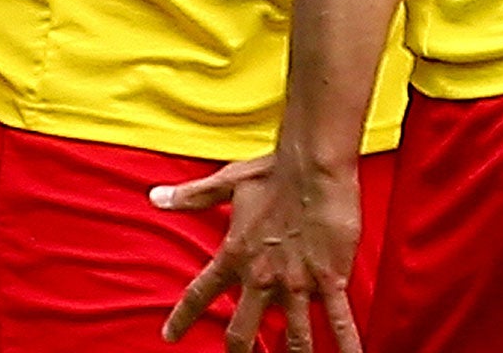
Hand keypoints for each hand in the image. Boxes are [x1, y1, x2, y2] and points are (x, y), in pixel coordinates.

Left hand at [157, 151, 363, 352]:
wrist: (313, 166)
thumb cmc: (273, 172)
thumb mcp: (227, 183)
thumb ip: (192, 196)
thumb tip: (155, 197)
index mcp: (235, 254)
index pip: (199, 293)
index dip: (182, 318)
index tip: (169, 337)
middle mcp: (261, 276)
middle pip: (242, 332)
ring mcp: (295, 282)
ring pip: (293, 337)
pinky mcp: (328, 279)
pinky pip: (338, 321)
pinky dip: (346, 345)